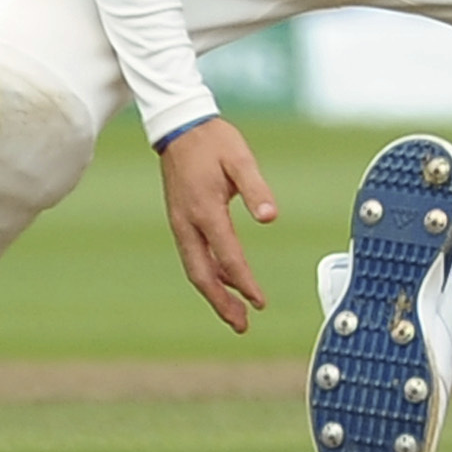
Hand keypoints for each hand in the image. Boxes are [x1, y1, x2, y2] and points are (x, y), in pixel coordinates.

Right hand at [155, 118, 276, 333]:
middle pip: (202, 275)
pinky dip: (208, 274)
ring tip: (234, 314)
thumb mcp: (240, 159)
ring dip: (214, 293)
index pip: (228, 257)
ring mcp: (180, 223)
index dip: (244, 283)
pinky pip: (193, 255)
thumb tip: (271, 218)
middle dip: (221, 303)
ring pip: (195, 268)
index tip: (260, 302)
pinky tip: (223, 281)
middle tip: (242, 325)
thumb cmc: (214, 141)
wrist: (179, 126)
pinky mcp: (180, 219)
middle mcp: (187, 222)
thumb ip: (256, 189)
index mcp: (205, 210)